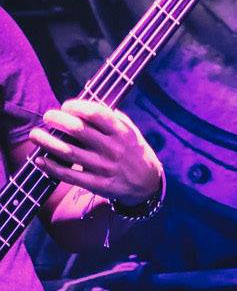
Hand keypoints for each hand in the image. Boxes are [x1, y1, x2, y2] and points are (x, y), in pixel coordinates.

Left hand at [29, 99, 163, 205]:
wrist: (147, 183)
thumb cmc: (134, 152)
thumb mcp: (131, 132)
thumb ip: (113, 119)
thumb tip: (87, 107)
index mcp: (121, 132)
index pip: (96, 113)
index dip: (77, 107)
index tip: (66, 106)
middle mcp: (113, 148)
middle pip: (78, 130)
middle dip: (58, 120)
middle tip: (47, 116)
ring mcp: (104, 167)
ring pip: (69, 152)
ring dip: (47, 142)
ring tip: (35, 135)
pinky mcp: (97, 184)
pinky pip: (69, 175)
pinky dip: (51, 167)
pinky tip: (39, 160)